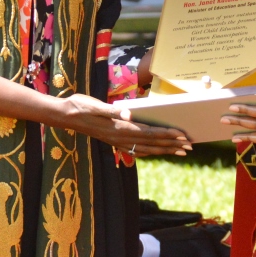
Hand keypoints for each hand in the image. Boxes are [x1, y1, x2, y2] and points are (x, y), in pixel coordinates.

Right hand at [54, 94, 191, 155]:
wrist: (65, 115)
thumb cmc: (81, 106)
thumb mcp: (95, 105)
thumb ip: (112, 110)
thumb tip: (127, 113)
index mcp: (119, 128)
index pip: (149, 133)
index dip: (167, 135)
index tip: (183, 136)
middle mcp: (120, 138)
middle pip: (152, 144)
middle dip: (172, 145)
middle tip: (190, 147)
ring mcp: (117, 142)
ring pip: (147, 149)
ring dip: (165, 150)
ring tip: (180, 151)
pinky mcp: (114, 141)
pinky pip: (137, 149)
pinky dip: (151, 150)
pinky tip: (157, 151)